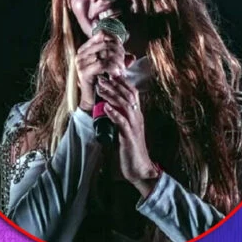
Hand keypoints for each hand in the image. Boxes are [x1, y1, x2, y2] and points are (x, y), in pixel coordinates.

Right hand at [75, 30, 126, 111]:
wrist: (93, 99)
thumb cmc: (102, 82)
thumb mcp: (112, 68)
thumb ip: (120, 61)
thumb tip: (132, 57)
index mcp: (86, 49)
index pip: (102, 34)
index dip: (115, 40)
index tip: (122, 52)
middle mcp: (81, 54)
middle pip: (106, 43)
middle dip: (119, 52)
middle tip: (124, 64)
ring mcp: (81, 63)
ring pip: (105, 52)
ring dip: (117, 61)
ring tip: (121, 70)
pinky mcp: (83, 72)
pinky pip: (102, 64)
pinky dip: (112, 67)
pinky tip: (116, 73)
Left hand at [98, 75, 160, 196]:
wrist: (139, 168)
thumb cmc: (129, 150)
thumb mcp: (123, 131)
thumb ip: (118, 119)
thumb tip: (105, 109)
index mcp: (136, 115)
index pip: (132, 94)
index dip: (122, 83)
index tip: (111, 74)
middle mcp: (137, 118)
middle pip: (128, 96)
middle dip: (115, 86)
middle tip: (103, 78)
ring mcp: (134, 126)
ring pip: (126, 105)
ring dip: (112, 96)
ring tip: (102, 88)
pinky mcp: (129, 136)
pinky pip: (122, 122)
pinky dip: (114, 113)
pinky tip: (105, 107)